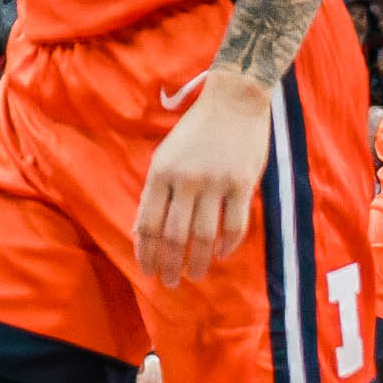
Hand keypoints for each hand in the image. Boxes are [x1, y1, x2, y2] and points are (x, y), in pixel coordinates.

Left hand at [131, 65, 282, 300]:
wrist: (234, 100)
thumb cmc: (196, 130)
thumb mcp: (165, 155)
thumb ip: (155, 192)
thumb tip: (141, 231)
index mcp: (161, 172)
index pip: (147, 223)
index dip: (145, 252)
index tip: (147, 270)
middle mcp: (186, 179)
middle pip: (173, 236)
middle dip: (168, 265)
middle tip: (169, 282)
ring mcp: (215, 182)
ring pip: (203, 236)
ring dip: (197, 262)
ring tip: (193, 275)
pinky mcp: (242, 183)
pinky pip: (234, 225)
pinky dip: (227, 246)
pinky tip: (221, 254)